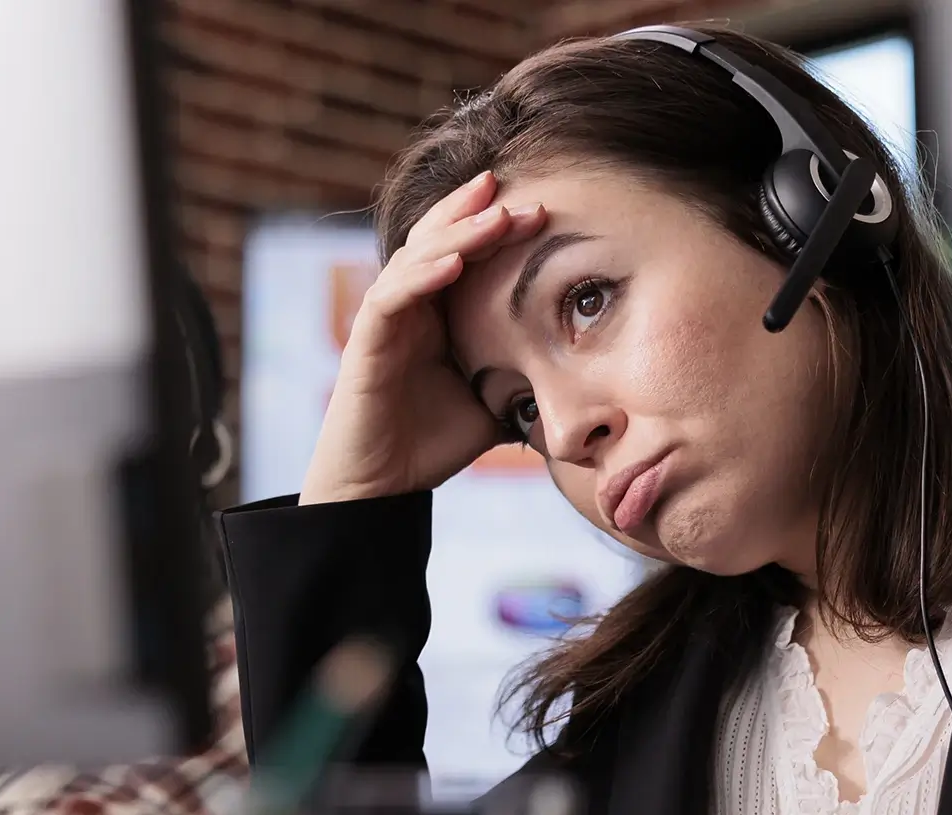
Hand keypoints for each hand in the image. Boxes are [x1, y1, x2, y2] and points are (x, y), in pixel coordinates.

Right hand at [301, 171, 548, 504]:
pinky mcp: (365, 344)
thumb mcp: (496, 404)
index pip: (463, 251)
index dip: (494, 225)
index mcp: (437, 313)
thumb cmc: (432, 446)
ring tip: (495, 215)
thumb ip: (526, 379)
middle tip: (515, 188)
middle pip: (437, 239)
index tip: (541, 207)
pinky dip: (420, 276)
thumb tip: (586, 374)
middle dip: (476, 212)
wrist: (382, 489)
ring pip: (416, 258)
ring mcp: (385, 321)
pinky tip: (452, 262)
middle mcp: (408, 306)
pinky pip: (390, 298)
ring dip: (455, 234)